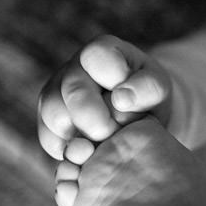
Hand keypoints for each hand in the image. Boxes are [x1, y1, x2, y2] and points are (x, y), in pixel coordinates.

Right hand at [38, 36, 172, 205]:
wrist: (137, 118)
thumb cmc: (148, 97)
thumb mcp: (158, 87)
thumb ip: (148, 87)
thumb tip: (120, 99)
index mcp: (101, 51)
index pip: (96, 57)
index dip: (115, 82)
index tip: (129, 102)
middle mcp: (72, 68)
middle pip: (72, 92)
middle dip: (97, 120)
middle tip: (114, 135)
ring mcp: (55, 93)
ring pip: (54, 116)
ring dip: (82, 138)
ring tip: (104, 146)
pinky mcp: (47, 122)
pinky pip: (49, 140)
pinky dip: (70, 153)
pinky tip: (91, 154)